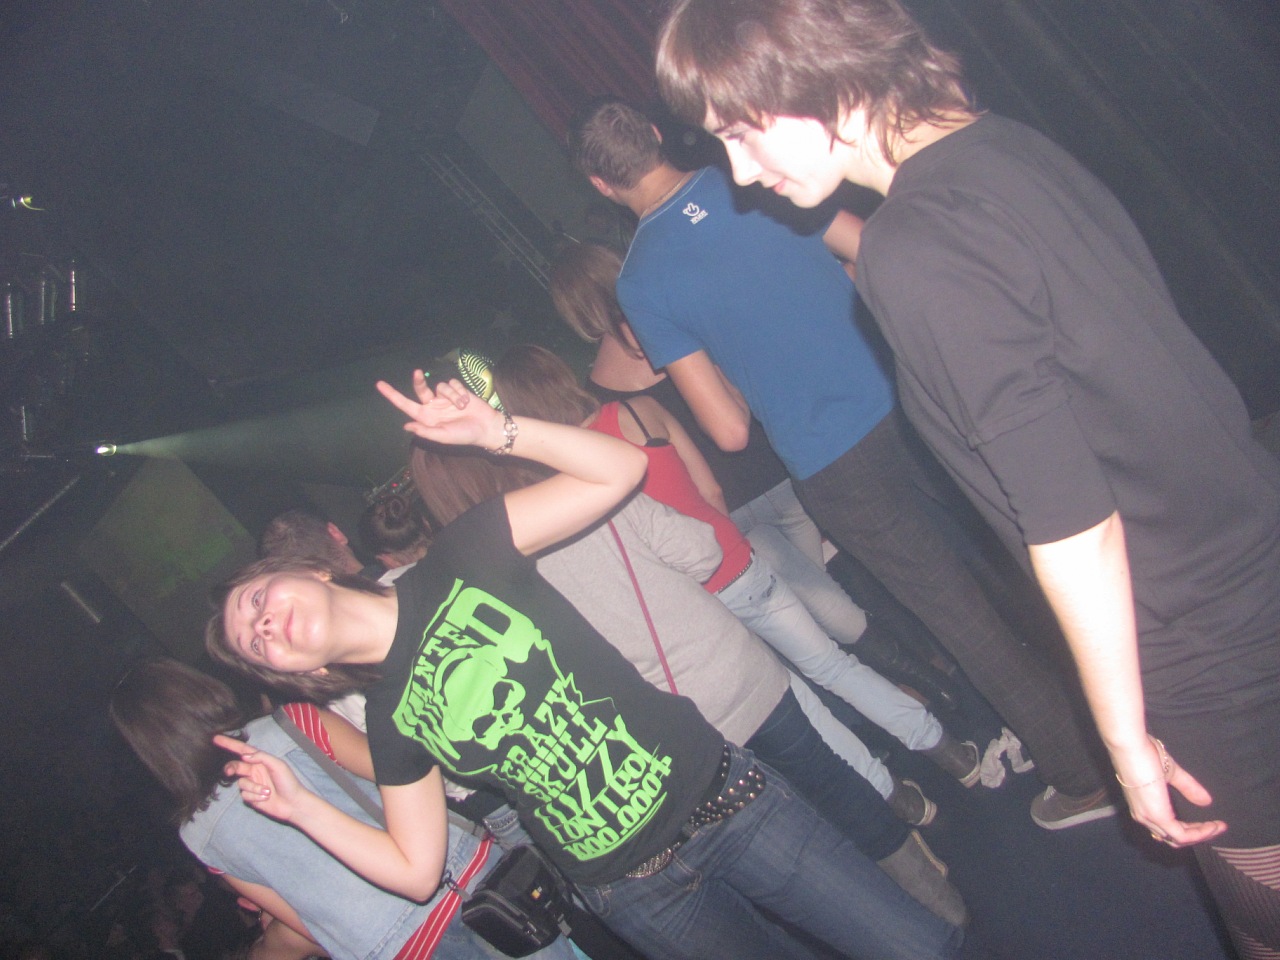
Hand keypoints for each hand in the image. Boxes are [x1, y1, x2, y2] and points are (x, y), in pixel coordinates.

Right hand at [213, 735, 308, 822]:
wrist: (293, 803)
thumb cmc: (288, 782)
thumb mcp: (278, 765)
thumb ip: (261, 757)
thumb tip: (244, 755)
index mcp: (261, 761)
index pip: (242, 750)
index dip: (229, 744)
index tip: (216, 738)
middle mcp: (255, 771)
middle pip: (235, 766)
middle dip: (230, 768)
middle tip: (229, 772)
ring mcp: (252, 784)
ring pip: (241, 783)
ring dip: (254, 788)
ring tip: (268, 791)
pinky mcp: (251, 797)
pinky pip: (244, 795)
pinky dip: (255, 796)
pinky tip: (266, 798)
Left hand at [376, 372, 501, 448]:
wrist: (486, 427)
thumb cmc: (464, 435)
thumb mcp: (444, 436)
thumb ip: (426, 431)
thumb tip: (406, 425)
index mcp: (426, 418)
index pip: (406, 405)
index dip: (392, 395)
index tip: (379, 384)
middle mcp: (433, 406)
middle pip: (420, 388)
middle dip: (418, 380)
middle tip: (417, 372)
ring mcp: (445, 398)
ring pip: (441, 386)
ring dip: (452, 395)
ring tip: (463, 406)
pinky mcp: (457, 391)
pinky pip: (452, 383)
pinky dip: (460, 391)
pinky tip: (467, 401)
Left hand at [1115, 737, 1226, 847]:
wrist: (1131, 745)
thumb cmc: (1143, 753)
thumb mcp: (1170, 772)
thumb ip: (1187, 787)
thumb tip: (1206, 801)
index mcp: (1143, 806)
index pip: (1166, 828)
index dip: (1188, 829)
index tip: (1208, 824)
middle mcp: (1144, 816)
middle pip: (1173, 838)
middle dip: (1197, 834)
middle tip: (1216, 828)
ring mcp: (1149, 818)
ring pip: (1178, 839)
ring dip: (1201, 835)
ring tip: (1218, 827)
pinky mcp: (1157, 816)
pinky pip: (1182, 836)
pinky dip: (1200, 833)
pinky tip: (1213, 826)